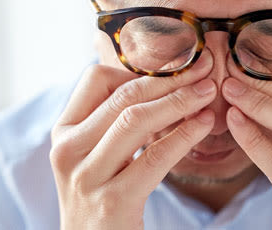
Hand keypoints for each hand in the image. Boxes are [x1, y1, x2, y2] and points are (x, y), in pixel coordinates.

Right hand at [50, 53, 215, 229]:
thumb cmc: (101, 201)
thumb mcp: (94, 156)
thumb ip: (113, 122)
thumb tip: (158, 80)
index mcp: (63, 133)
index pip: (96, 79)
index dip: (137, 70)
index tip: (172, 70)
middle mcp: (67, 151)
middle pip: (123, 97)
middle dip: (169, 79)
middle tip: (204, 67)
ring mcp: (86, 177)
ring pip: (137, 120)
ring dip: (179, 101)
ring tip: (208, 92)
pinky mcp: (112, 203)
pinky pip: (155, 157)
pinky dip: (184, 135)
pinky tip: (204, 123)